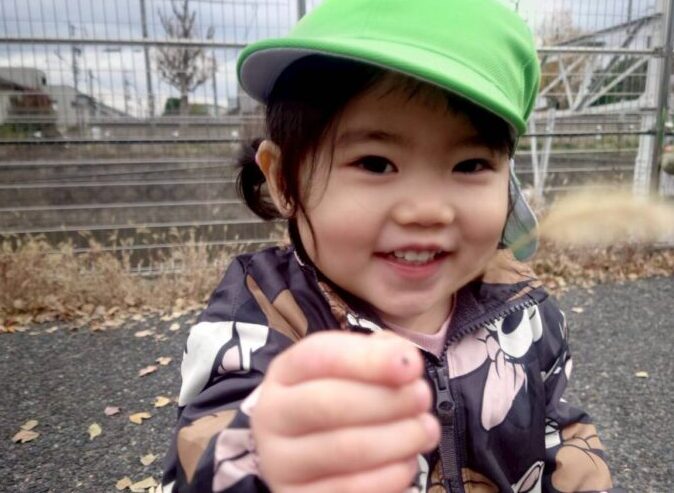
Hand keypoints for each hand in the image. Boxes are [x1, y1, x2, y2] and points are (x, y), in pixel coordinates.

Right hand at [251, 331, 438, 492]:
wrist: (305, 452)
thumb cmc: (337, 401)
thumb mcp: (351, 368)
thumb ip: (379, 353)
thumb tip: (405, 361)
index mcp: (285, 373)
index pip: (319, 356)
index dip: (367, 360)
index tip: (411, 366)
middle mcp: (273, 416)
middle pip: (330, 403)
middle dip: (389, 400)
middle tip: (422, 398)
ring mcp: (281, 463)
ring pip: (346, 450)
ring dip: (399, 439)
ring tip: (424, 430)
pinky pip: (353, 490)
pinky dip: (391, 477)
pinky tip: (405, 463)